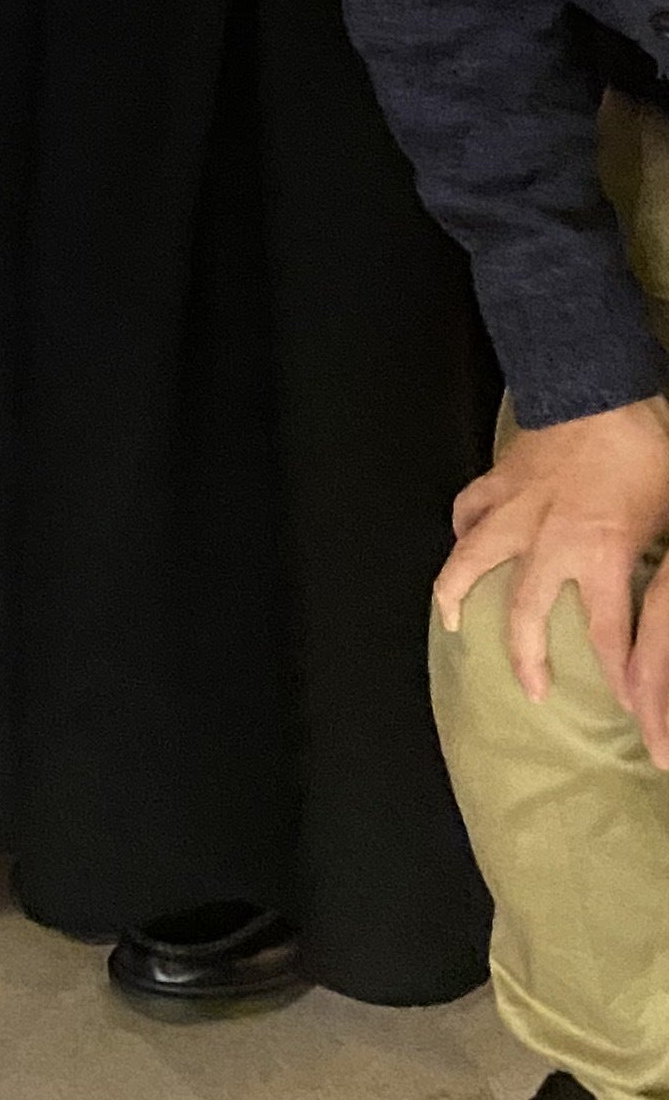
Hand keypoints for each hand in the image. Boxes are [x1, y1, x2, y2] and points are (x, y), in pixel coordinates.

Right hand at [436, 400, 668, 764]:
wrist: (599, 391)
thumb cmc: (648, 454)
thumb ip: (663, 564)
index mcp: (599, 554)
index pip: (608, 634)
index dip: (618, 676)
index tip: (626, 708)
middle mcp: (548, 544)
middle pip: (524, 614)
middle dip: (528, 659)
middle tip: (535, 689)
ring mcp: (515, 512)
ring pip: (469, 561)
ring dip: (456, 594)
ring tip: (450, 620)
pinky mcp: (498, 482)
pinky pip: (469, 510)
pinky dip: (463, 529)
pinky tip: (464, 540)